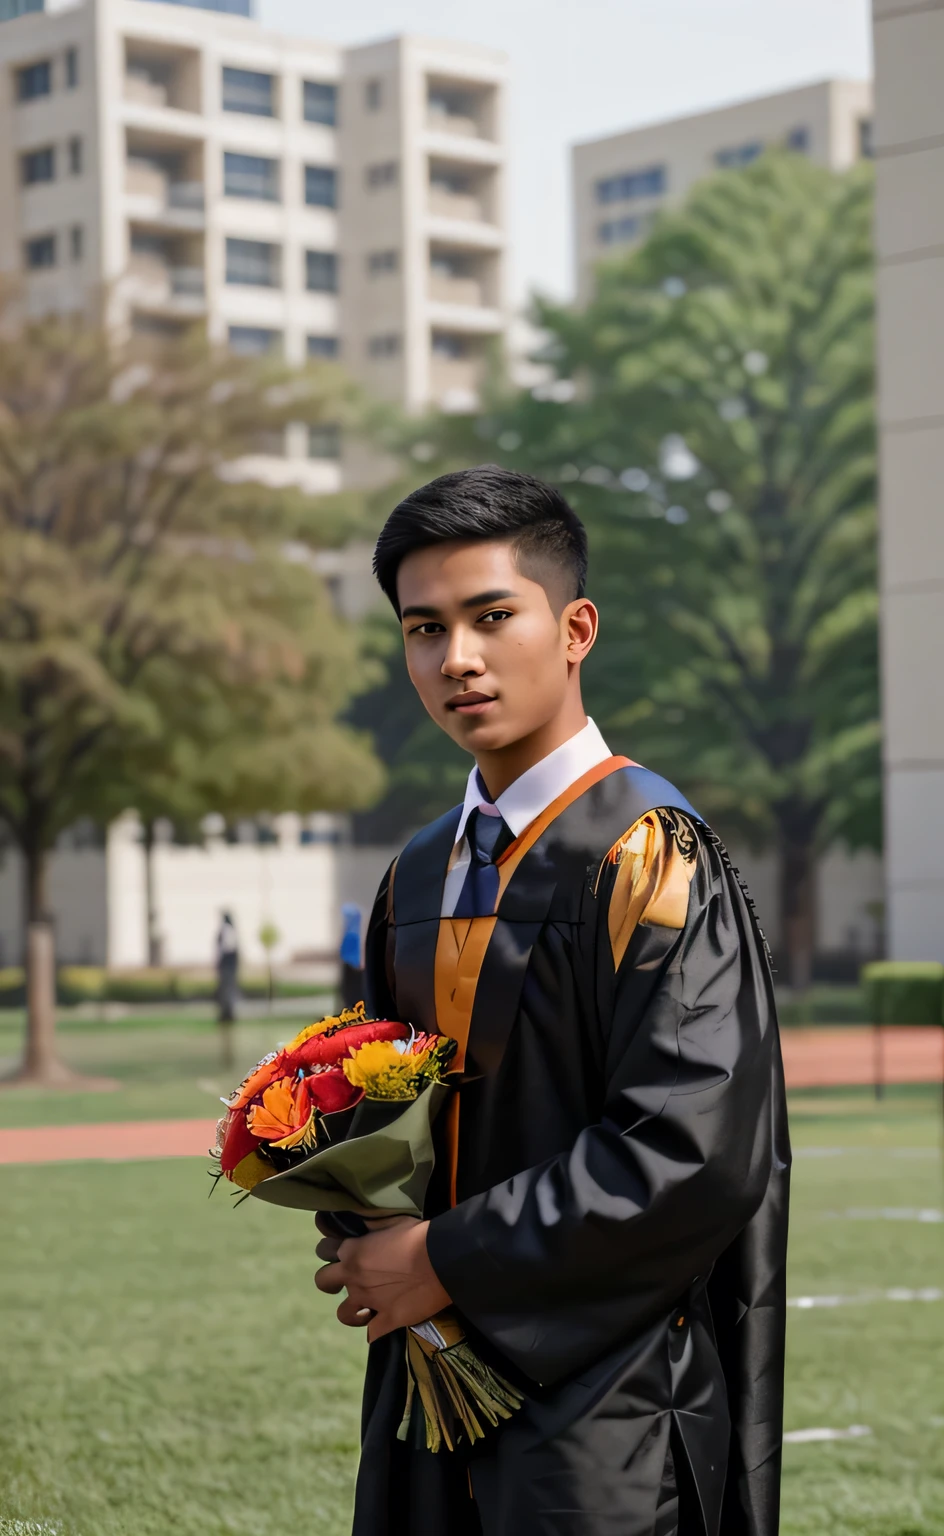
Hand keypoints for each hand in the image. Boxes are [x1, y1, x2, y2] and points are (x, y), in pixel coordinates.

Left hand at [314, 1214, 451, 1342]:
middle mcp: (354, 1278)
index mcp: (352, 1251)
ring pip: (343, 1314)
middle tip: (347, 1278)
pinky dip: (376, 1329)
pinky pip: (372, 1333)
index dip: (331, 1249)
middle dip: (330, 1280)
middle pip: (322, 1281)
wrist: (442, 1261)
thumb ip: (368, 1222)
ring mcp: (368, 1302)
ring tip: (364, 1306)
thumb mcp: (391, 1219)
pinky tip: (384, 1321)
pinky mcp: (386, 1321)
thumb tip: (353, 1218)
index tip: (342, 1249)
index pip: (324, 1249)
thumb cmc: (418, 1235)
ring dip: (352, 1309)